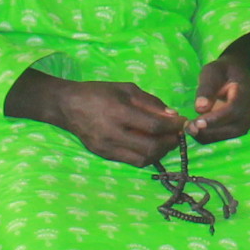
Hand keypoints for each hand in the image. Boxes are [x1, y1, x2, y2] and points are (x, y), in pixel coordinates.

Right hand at [10, 73, 186, 164]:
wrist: (67, 106)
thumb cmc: (99, 92)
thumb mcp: (126, 89)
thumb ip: (150, 102)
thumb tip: (172, 116)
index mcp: (118, 112)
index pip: (153, 125)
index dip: (172, 126)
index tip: (182, 122)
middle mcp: (113, 134)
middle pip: (151, 147)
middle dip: (169, 142)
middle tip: (176, 135)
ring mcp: (107, 148)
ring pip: (143, 159)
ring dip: (160, 152)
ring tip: (166, 141)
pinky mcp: (104, 156)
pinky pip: (132, 161)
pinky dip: (146, 155)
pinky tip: (151, 146)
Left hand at [190, 49, 249, 143]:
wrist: (235, 74)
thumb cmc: (222, 71)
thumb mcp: (212, 72)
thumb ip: (207, 88)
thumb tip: (200, 108)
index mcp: (245, 94)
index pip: (233, 110)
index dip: (215, 119)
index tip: (196, 123)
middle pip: (233, 128)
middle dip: (209, 131)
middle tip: (188, 128)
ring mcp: (247, 122)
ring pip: (230, 137)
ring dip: (209, 137)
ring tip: (190, 130)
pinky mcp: (240, 129)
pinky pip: (227, 139)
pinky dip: (211, 138)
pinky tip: (197, 132)